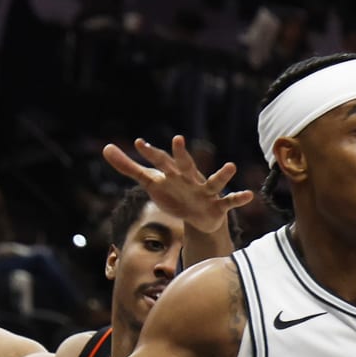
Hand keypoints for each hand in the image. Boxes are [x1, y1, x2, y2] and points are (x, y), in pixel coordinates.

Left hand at [101, 135, 252, 234]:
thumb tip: (106, 148)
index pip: (159, 161)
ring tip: (230, 166)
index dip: (150, 154)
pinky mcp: (218, 205)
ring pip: (214, 181)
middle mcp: (190, 178)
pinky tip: (249, 195)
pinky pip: (230, 201)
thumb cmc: (173, 193)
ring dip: (222, 175)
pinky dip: (239, 198)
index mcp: (173, 173)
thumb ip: (129, 167)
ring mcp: (206, 190)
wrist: (197, 216)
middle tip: (177, 140)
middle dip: (181, 154)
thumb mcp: (150, 181)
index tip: (138, 144)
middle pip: (185, 165)